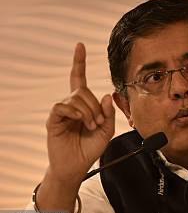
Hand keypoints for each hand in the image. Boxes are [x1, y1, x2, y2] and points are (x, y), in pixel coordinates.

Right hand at [45, 42, 114, 183]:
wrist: (76, 167)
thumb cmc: (90, 148)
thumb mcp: (106, 130)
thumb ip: (109, 113)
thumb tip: (106, 95)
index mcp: (84, 104)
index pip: (79, 78)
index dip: (79, 62)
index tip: (79, 46)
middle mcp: (71, 104)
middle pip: (82, 89)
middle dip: (94, 105)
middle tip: (97, 122)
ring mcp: (61, 112)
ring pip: (75, 97)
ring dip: (88, 111)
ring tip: (90, 126)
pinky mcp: (53, 120)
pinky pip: (63, 107)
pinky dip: (75, 113)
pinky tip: (80, 122)